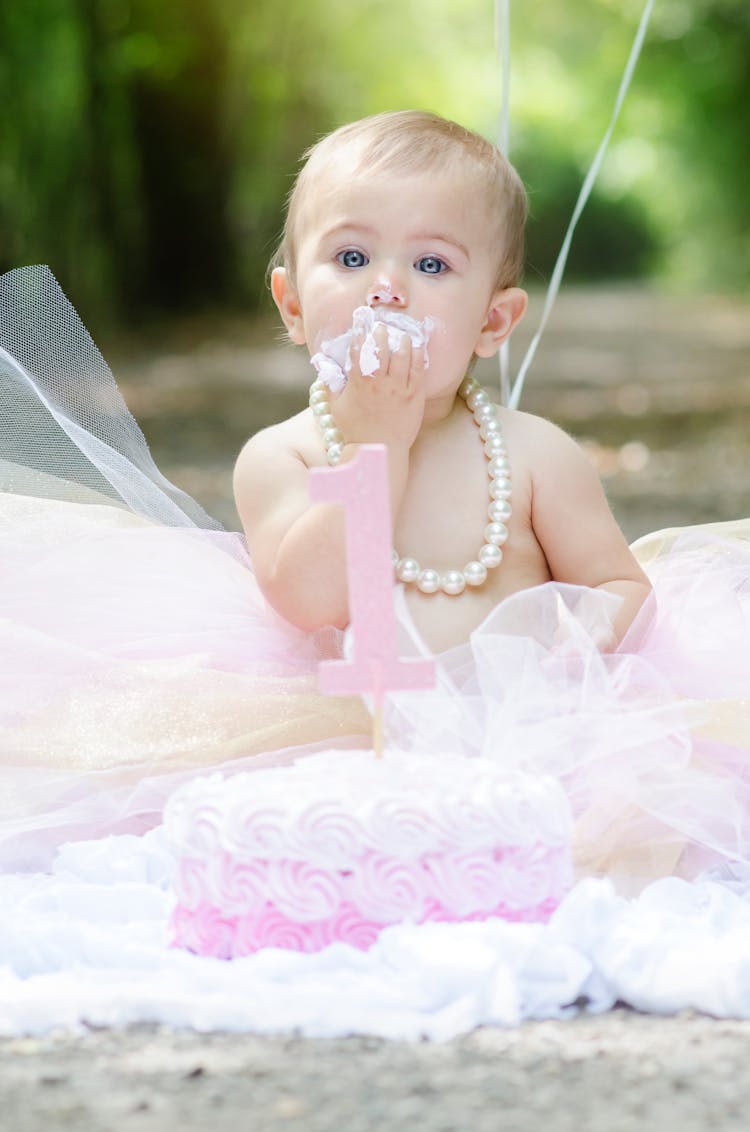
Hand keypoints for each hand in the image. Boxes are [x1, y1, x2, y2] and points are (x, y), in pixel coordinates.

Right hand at [331, 323, 425, 452]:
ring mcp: (399, 388)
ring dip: (402, 341)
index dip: (360, 334)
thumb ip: (330, 385)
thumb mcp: (336, 407)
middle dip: (381, 334)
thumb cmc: (354, 431)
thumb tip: (324, 367)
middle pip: (381, 348)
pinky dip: (418, 355)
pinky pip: (418, 369)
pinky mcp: (415, 395)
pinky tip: (417, 348)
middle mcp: (379, 382)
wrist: (379, 450)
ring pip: (402, 355)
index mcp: (359, 382)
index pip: (358, 350)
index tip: (361, 324)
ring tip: (402, 336)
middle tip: (382, 328)